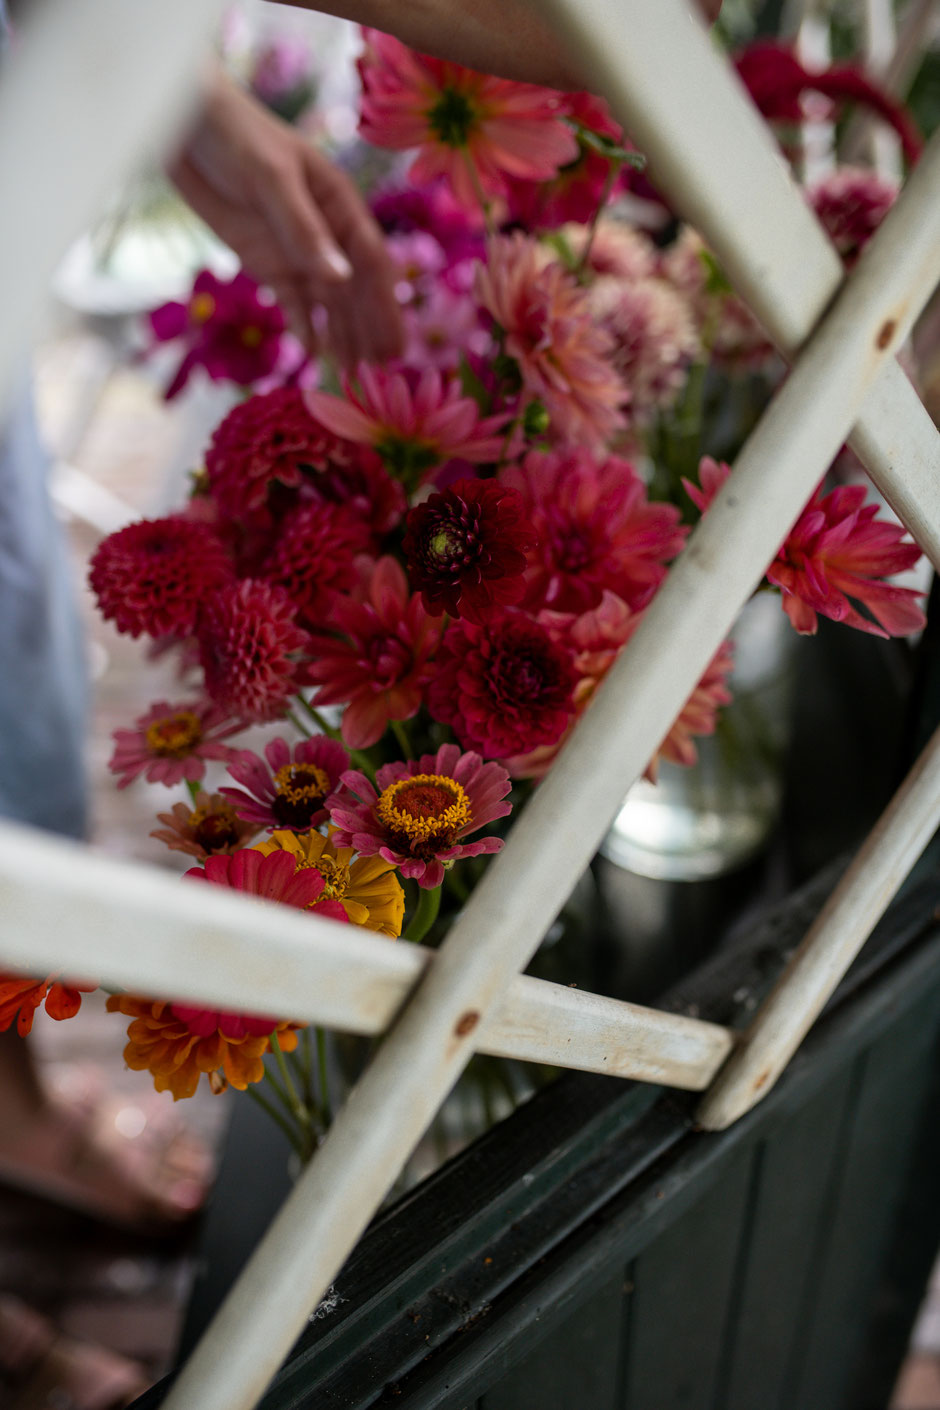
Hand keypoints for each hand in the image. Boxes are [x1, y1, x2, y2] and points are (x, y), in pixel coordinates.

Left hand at [168, 68, 403, 366]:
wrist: (183, 126)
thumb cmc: (236, 135)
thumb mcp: (271, 179)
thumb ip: (304, 230)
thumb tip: (342, 280)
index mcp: (340, 206)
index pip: (372, 263)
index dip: (387, 306)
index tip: (398, 344)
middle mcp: (326, 234)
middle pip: (356, 291)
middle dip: (370, 331)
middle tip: (383, 374)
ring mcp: (297, 252)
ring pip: (328, 304)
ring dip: (343, 337)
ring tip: (356, 374)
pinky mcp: (268, 264)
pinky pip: (292, 304)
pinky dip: (303, 328)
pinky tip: (314, 353)